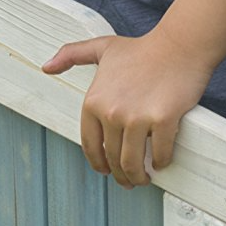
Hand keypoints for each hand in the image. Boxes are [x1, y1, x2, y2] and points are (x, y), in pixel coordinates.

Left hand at [40, 25, 210, 187]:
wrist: (178, 45)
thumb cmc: (141, 49)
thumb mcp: (102, 48)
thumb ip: (72, 54)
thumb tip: (46, 67)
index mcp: (93, 101)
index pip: (90, 145)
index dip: (98, 163)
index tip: (107, 171)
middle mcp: (111, 112)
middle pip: (112, 158)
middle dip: (121, 175)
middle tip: (130, 181)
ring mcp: (137, 117)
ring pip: (133, 163)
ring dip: (138, 177)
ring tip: (145, 178)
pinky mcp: (162, 120)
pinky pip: (160, 153)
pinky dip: (161, 162)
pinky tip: (162, 162)